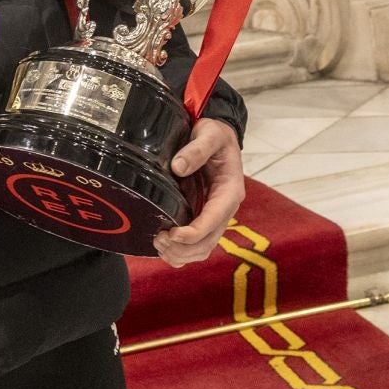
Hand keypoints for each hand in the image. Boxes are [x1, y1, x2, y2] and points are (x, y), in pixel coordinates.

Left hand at [153, 117, 244, 267]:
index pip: (215, 220)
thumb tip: (178, 167)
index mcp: (230, 191)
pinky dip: (180, 252)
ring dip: (181, 254)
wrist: (217, 137)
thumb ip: (196, 149)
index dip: (194, 232)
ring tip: (158, 244)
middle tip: (159, 239)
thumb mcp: (209, 134)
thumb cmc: (215, 135)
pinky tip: (163, 246)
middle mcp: (225, 209)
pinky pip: (195, 245)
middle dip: (184, 247)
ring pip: (202, 249)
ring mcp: (214, 216)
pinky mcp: (203, 218)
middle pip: (209, 242)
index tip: (172, 233)